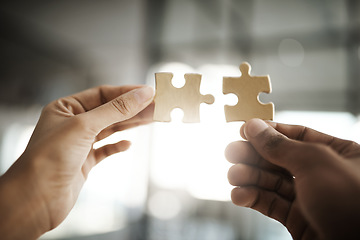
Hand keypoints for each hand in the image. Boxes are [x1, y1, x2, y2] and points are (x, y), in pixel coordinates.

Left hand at [0, 85, 153, 239]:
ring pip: (110, 129)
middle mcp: (72, 123)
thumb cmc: (50, 157)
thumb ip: (116, 109)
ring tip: (151, 119)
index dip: (126, 92)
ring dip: (130, 124)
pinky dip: (117, 146)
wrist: (36, 198)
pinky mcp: (84, 162)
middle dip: (133, 108)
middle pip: (109, 111)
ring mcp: (78, 144)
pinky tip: (128, 144)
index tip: (149, 93)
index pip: (102, 94)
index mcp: (66, 108)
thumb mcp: (85, 125)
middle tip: (157, 106)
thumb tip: (143, 94)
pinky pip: (105, 150)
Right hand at [225, 118, 359, 239]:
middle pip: (279, 158)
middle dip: (253, 156)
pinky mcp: (299, 220)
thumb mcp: (314, 163)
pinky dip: (253, 199)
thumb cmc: (352, 206)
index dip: (269, 132)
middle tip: (231, 152)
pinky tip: (239, 195)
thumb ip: (281, 145)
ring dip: (249, 178)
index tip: (244, 130)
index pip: (298, 135)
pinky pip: (271, 204)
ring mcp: (310, 198)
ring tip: (233, 176)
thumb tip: (255, 127)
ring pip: (272, 182)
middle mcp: (323, 175)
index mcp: (339, 154)